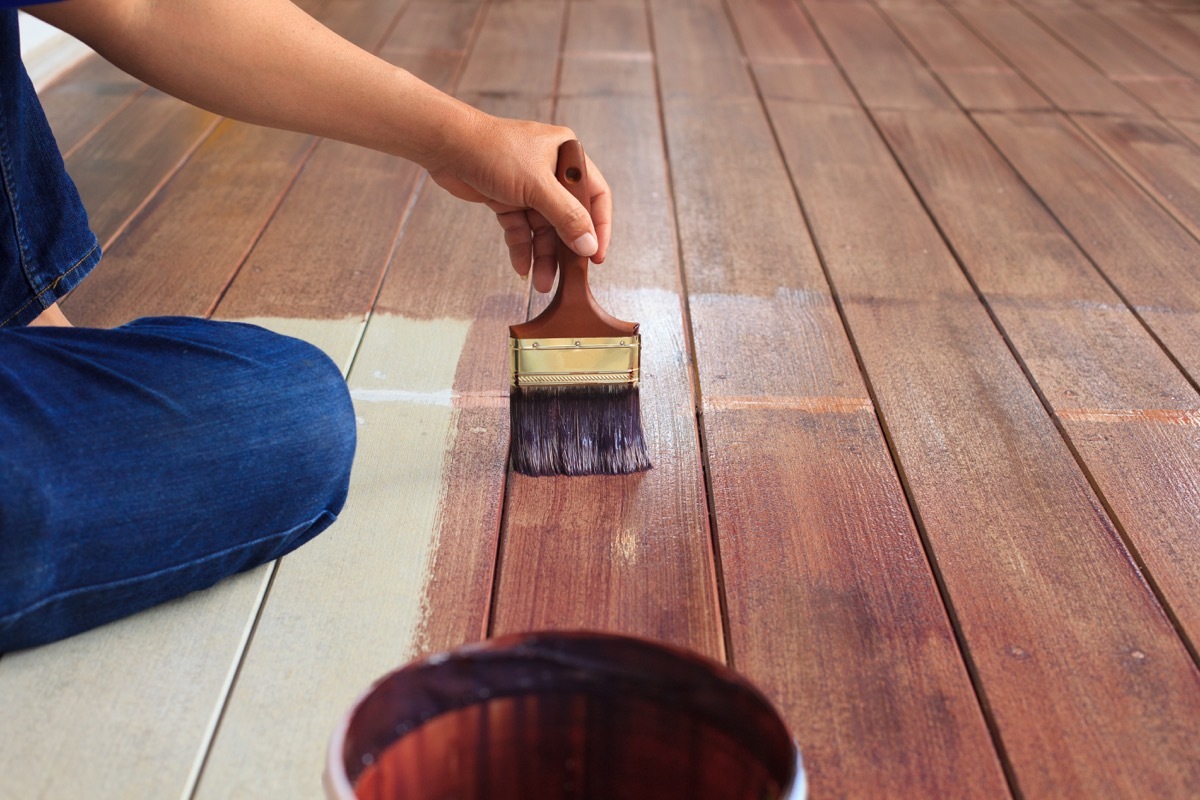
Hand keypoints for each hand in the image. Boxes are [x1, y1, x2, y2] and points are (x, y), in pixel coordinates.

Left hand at [426, 114, 611, 292]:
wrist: (446, 146)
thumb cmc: (492, 150)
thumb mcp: (537, 186)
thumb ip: (566, 217)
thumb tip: (589, 245)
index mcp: (566, 156)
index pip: (595, 195)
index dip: (599, 226)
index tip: (597, 255)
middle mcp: (550, 171)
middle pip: (567, 218)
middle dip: (565, 249)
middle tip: (567, 276)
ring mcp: (528, 187)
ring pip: (543, 228)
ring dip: (542, 255)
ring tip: (542, 282)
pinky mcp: (507, 199)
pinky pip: (521, 229)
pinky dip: (522, 248)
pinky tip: (522, 267)